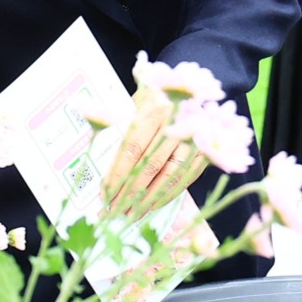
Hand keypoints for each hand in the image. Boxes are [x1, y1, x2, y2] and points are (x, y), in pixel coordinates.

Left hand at [101, 84, 207, 212]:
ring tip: (131, 215)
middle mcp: (176, 124)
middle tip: (114, 212)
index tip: (104, 194)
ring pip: (169, 175)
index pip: (132, 148)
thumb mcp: (134, 100)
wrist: (190, 87)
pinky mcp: (204, 152)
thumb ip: (119, 122)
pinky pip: (185, 178)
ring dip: (149, 199)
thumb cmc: (153, 95)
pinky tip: (152, 206)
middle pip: (149, 166)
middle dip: (130, 192)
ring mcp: (194, 139)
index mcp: (154, 109)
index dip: (118, 173)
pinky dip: (168, 195)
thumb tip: (97, 153)